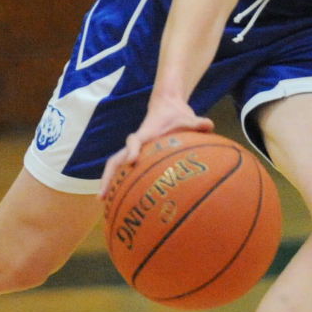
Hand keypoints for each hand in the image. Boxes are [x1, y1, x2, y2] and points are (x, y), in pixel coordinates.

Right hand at [99, 98, 214, 198]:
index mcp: (146, 134)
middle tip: (102, 197)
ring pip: (117, 168)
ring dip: (110, 184)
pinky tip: (122, 203)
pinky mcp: (139, 157)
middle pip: (116, 160)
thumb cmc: (177, 114)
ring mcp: (136, 152)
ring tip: (106, 206)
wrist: (167, 106)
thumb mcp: (190, 118)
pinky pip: (127, 172)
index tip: (132, 161)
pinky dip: (122, 185)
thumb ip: (198, 122)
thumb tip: (209, 125)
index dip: (132, 149)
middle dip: (108, 177)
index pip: (134, 141)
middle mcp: (137, 144)